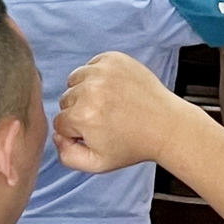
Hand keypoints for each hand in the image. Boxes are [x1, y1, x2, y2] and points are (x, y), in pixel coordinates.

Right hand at [55, 51, 189, 173]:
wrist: (165, 125)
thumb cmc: (133, 145)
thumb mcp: (97, 164)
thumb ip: (67, 155)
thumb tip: (57, 135)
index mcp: (82, 116)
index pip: (60, 122)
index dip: (76, 131)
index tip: (96, 133)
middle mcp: (90, 90)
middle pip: (66, 100)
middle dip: (79, 111)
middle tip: (105, 118)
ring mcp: (103, 71)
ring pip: (75, 80)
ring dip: (85, 90)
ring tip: (108, 103)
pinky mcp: (114, 59)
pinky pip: (91, 65)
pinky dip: (97, 75)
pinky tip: (114, 89)